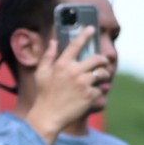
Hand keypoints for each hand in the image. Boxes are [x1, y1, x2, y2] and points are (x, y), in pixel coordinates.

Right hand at [24, 30, 105, 144]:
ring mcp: (83, 83)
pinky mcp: (90, 95)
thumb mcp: (41, 73)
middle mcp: (74, 71)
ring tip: (99, 78)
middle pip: (96, 59)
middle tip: (103, 62)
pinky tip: (92, 94)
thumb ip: (48, 56)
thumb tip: (53, 42)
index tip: (92, 28)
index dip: (85, 35)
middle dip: (102, 59)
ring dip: (103, 74)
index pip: (76, 45)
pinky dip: (98, 90)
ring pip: (102, 73)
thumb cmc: (44, 94)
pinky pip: (100, 89)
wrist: (48, 116)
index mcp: (62, 64)